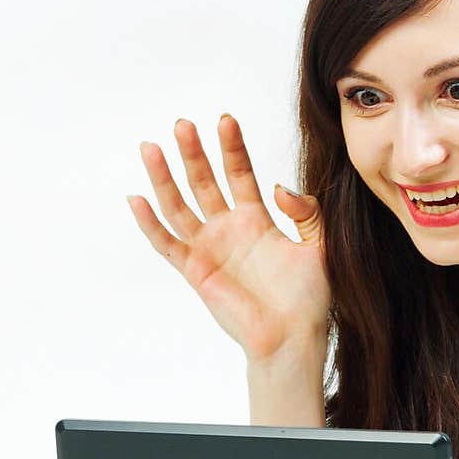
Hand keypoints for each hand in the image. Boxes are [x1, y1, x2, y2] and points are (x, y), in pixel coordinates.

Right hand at [127, 115, 332, 362]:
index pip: (239, 174)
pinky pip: (167, 244)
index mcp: (256, 220)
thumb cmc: (309, 299)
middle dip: (193, 153)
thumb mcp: (321, 245)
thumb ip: (307, 211)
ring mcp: (208, 248)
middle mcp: (228, 229)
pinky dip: (150, 223)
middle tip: (183, 124)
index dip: (232, 148)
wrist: (293, 337)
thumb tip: (279, 187)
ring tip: (151, 147)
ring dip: (164, 177)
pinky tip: (137, 198)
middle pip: (204, 182)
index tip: (226, 120)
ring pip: (179, 205)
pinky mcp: (195, 270)